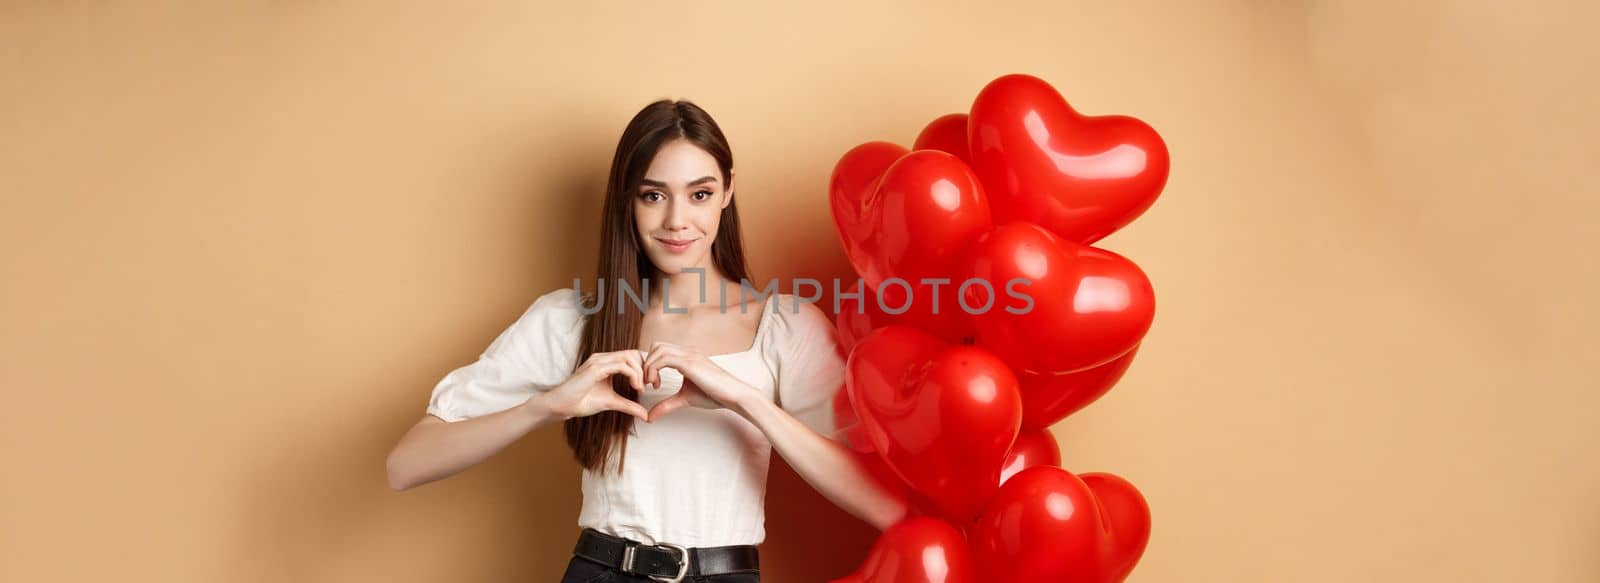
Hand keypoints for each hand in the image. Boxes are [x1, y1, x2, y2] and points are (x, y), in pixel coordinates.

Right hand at [541, 350, 648, 420]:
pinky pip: (621, 365)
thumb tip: (646, 415)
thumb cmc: (582, 401)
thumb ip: (629, 405)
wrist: (562, 405)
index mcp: (606, 363)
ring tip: (641, 388)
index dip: (643, 368)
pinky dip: (632, 375)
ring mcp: (599, 361)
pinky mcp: (595, 368)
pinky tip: (635, 387)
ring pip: (629, 357)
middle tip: (650, 385)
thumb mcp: (612, 402)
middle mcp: (603, 358)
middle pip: (633, 353)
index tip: (648, 385)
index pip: (632, 357)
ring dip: (640, 372)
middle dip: (645, 368)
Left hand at [642, 341, 757, 420]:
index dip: (651, 364)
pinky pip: (663, 359)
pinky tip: (657, 385)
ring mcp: (689, 355)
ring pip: (658, 350)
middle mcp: (687, 351)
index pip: (661, 350)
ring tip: (652, 384)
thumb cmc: (715, 394)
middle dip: (647, 363)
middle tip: (648, 383)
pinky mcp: (689, 363)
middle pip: (657, 346)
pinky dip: (654, 370)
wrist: (733, 395)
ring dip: (649, 367)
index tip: (651, 383)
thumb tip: (649, 417)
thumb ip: (666, 405)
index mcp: (687, 356)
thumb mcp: (684, 399)